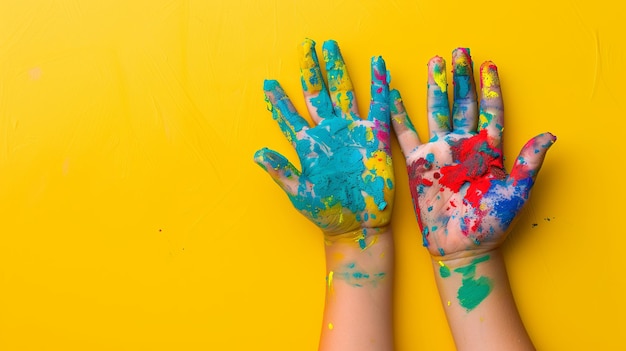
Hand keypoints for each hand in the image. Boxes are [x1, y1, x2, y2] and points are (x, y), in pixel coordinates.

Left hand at [255, 39, 393, 238]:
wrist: (358, 224)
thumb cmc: (327, 212)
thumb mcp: (300, 193)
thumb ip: (282, 172)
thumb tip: (257, 154)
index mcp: (309, 145)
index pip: (290, 117)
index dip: (279, 101)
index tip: (267, 83)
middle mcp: (329, 133)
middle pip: (318, 94)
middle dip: (311, 70)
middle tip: (305, 46)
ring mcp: (352, 132)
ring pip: (344, 92)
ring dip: (337, 70)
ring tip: (330, 47)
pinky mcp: (375, 137)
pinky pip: (378, 106)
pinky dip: (379, 86)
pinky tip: (378, 64)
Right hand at [390, 48, 555, 258]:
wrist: (463, 246)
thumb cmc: (492, 223)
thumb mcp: (517, 191)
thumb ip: (529, 161)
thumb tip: (550, 135)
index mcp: (487, 150)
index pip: (489, 111)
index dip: (490, 89)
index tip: (489, 66)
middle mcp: (463, 146)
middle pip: (462, 104)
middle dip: (461, 78)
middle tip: (459, 52)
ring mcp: (440, 153)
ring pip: (436, 112)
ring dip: (435, 87)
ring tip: (435, 63)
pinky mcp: (418, 165)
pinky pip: (406, 135)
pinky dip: (399, 115)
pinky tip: (394, 96)